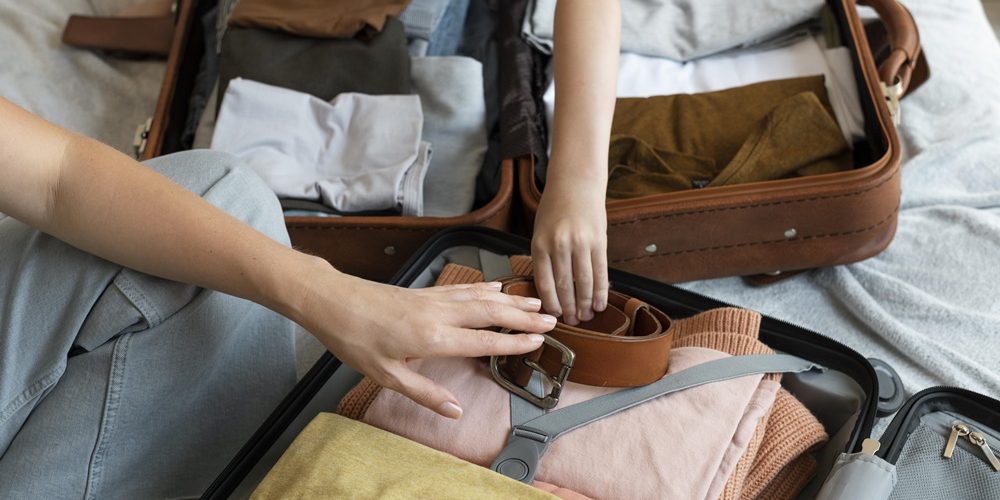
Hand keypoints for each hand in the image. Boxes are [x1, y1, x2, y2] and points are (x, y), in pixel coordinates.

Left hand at [290, 262, 556, 418]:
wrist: (332, 301)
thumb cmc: (354, 340)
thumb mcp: (385, 376)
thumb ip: (424, 393)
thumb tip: (455, 410)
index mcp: (432, 338)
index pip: (483, 340)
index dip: (514, 342)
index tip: (539, 341)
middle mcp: (438, 314)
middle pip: (490, 313)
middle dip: (523, 317)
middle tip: (552, 319)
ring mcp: (433, 299)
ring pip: (480, 298)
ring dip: (510, 300)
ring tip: (536, 302)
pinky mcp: (425, 292)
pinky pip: (462, 290)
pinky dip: (484, 289)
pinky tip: (496, 288)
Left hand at [531, 174, 608, 325]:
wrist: (575, 183)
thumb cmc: (555, 209)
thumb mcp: (540, 232)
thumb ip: (544, 259)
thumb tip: (551, 291)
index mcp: (540, 244)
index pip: (544, 282)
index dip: (550, 303)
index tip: (555, 317)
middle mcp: (559, 245)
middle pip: (564, 285)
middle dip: (569, 308)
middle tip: (573, 323)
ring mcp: (580, 243)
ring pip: (583, 282)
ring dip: (585, 303)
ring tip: (586, 316)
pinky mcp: (598, 241)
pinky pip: (600, 271)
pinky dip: (601, 291)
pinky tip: (600, 304)